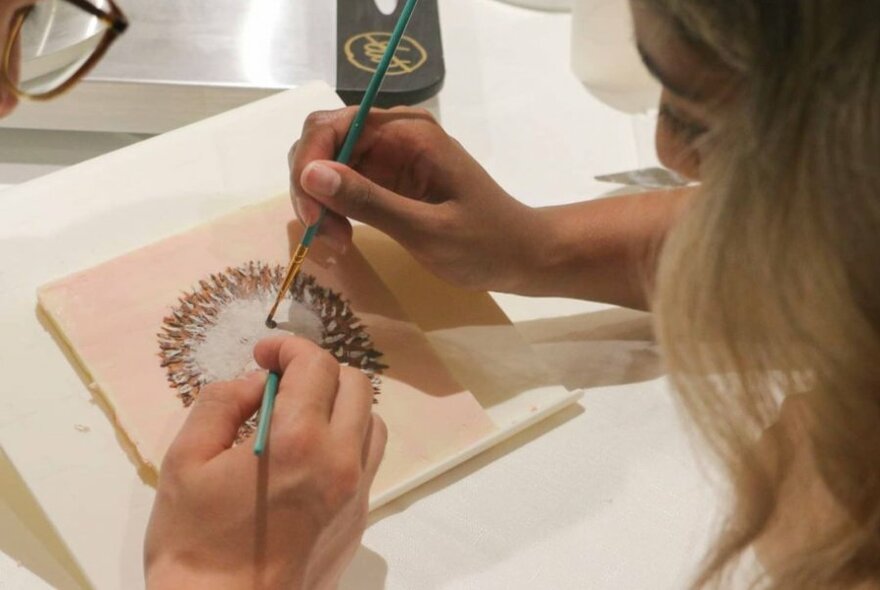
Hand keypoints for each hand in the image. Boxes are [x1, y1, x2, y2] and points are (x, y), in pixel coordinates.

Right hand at [144, 336, 386, 589]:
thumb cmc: (194, 542)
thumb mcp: (184, 461)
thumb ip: (222, 403)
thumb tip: (257, 384)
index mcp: (299, 441)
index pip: (316, 365)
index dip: (289, 347)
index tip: (264, 353)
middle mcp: (341, 460)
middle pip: (357, 384)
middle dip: (318, 370)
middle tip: (280, 382)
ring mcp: (357, 491)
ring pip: (371, 420)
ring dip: (340, 404)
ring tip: (300, 416)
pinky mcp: (360, 517)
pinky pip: (368, 459)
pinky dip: (347, 439)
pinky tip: (310, 457)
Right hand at [289, 106, 541, 292]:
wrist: (520, 255)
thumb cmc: (484, 243)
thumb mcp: (426, 229)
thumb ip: (370, 201)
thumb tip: (310, 173)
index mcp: (408, 132)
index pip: (333, 125)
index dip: (310, 164)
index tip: (313, 215)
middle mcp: (394, 134)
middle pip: (322, 142)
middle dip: (310, 186)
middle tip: (323, 235)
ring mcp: (388, 157)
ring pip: (326, 166)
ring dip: (319, 203)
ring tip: (337, 243)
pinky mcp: (387, 181)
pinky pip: (343, 186)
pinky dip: (333, 211)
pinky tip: (343, 239)